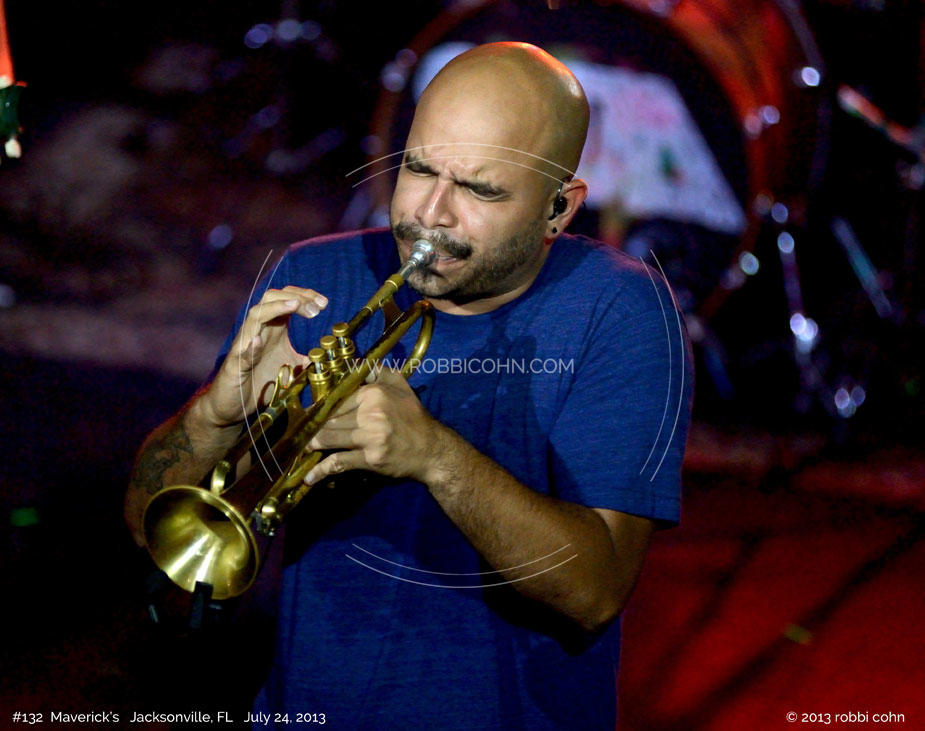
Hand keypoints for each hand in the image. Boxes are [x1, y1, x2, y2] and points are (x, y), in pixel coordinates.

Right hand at [200, 286, 327, 426]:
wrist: (234, 406)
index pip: (287, 299)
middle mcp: (259, 330)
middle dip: (295, 297)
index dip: (305, 296)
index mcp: (274, 328)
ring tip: (294, 305)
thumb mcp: (291, 369)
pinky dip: (250, 345)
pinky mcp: (234, 365)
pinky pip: (241, 351)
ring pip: (255, 315)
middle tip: (317, 308)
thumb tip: (329, 357)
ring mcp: (245, 345)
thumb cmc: (260, 382)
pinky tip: (258, 341)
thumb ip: (307, 360)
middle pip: (272, 298)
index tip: (324, 303)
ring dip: (276, 308)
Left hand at [305, 368, 438, 484]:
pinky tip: (309, 477)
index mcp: (374, 394)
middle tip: (300, 433)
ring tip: (303, 448)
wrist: (432, 449)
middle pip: (330, 420)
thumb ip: (378, 371)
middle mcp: (371, 414)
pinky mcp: (370, 458)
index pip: (337, 400)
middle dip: (313, 428)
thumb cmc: (414, 417)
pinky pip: (340, 462)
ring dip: (313, 445)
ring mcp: (370, 437)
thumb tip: (356, 364)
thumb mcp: (401, 386)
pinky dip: (322, 471)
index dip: (320, 409)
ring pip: (330, 439)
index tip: (309, 415)